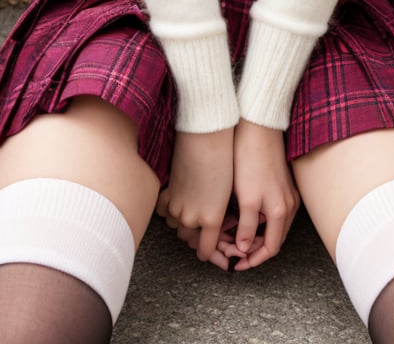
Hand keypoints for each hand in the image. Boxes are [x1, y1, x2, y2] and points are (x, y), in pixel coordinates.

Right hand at [157, 128, 234, 266]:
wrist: (206, 138)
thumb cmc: (225, 161)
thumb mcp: (230, 195)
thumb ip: (221, 217)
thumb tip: (217, 227)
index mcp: (211, 220)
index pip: (206, 250)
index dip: (213, 255)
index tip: (219, 254)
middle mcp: (191, 217)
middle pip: (190, 240)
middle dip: (200, 241)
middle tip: (213, 234)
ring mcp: (176, 205)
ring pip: (177, 227)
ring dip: (186, 227)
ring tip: (198, 219)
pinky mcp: (167, 192)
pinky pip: (164, 211)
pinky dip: (171, 212)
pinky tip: (179, 206)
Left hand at [221, 119, 299, 270]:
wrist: (258, 127)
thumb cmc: (251, 159)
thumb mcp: (246, 198)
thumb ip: (247, 227)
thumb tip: (245, 248)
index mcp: (281, 212)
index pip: (271, 249)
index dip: (252, 260)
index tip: (234, 264)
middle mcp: (289, 206)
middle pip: (272, 238)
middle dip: (250, 248)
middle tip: (228, 248)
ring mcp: (287, 194)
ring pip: (271, 225)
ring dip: (252, 234)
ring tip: (230, 233)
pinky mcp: (282, 184)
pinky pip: (272, 211)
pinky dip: (257, 219)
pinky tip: (240, 215)